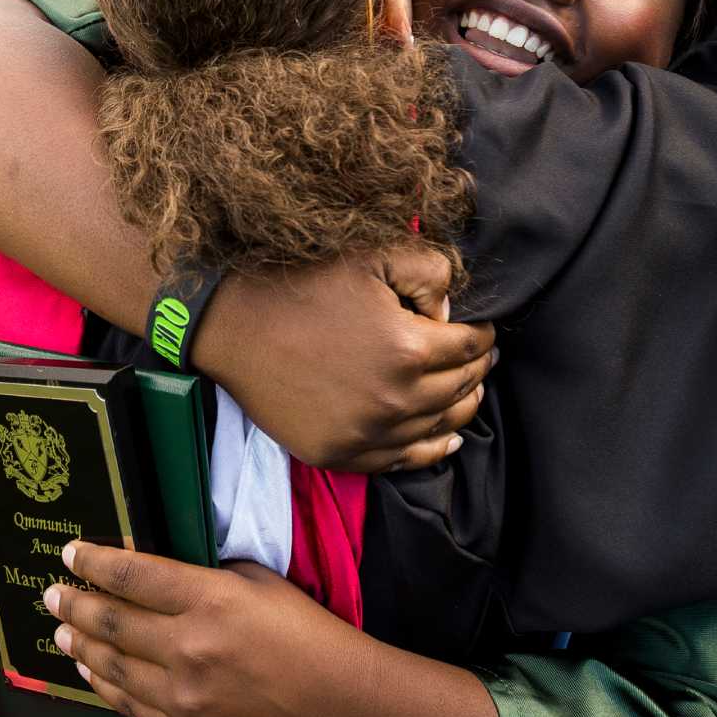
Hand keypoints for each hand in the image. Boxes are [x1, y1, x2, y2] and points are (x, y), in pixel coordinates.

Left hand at [45, 543, 364, 716]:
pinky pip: (130, 707)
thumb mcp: (260, 582)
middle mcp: (188, 649)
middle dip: (74, 604)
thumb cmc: (306, 635)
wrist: (337, 707)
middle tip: (51, 594)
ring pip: (112, 667)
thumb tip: (161, 576)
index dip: (93, 563)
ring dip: (81, 646)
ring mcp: (183, 698)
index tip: (70, 554)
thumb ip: (207, 576)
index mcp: (209, 600)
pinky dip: (104, 686)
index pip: (131, 575)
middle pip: (111, 622)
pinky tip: (91, 672)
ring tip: (62, 631)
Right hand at [193, 247, 493, 472]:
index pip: (471, 347)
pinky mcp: (339, 453)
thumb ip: (431, 272)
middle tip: (478, 356)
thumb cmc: (302, 285)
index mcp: (409, 350)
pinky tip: (445, 437)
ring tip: (468, 390)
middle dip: (476, 369)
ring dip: (461, 406)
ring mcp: (366, 434)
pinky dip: (431, 448)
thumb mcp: (373, 256)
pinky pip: (403, 460)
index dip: (482, 334)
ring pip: (441, 428)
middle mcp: (395, 401)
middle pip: (461, 389)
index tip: (481, 329)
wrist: (234, 326)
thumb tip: (451, 311)